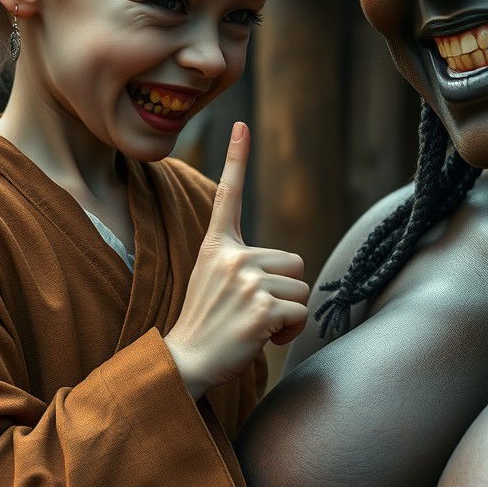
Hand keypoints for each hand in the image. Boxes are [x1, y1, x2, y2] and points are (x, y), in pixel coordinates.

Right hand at [164, 122, 307, 398]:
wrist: (186, 362)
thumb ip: (246, 264)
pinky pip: (299, 313)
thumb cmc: (209, 324)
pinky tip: (261, 338)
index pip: (229, 194)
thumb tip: (290, 269)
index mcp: (217, 246)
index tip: (240, 123)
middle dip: (285, 290)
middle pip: (294, 262)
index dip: (236, 157)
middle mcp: (231, 257)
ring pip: (301, 288)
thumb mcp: (217, 280)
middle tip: (252, 311)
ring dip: (288, 313)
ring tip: (254, 324)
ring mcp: (246, 281)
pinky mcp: (261, 308)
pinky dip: (289, 332)